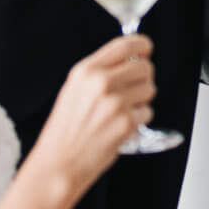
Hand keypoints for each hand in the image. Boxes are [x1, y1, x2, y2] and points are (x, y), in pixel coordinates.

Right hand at [22, 35, 157, 197]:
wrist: (58, 163)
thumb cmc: (64, 130)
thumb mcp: (73, 89)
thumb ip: (98, 72)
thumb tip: (128, 60)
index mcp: (86, 70)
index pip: (126, 45)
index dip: (142, 45)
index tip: (146, 49)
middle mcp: (101, 82)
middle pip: (144, 66)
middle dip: (144, 77)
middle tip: (134, 89)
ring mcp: (115, 102)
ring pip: (150, 88)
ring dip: (142, 99)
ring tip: (123, 110)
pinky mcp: (126, 123)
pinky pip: (147, 112)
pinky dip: (139, 119)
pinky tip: (122, 126)